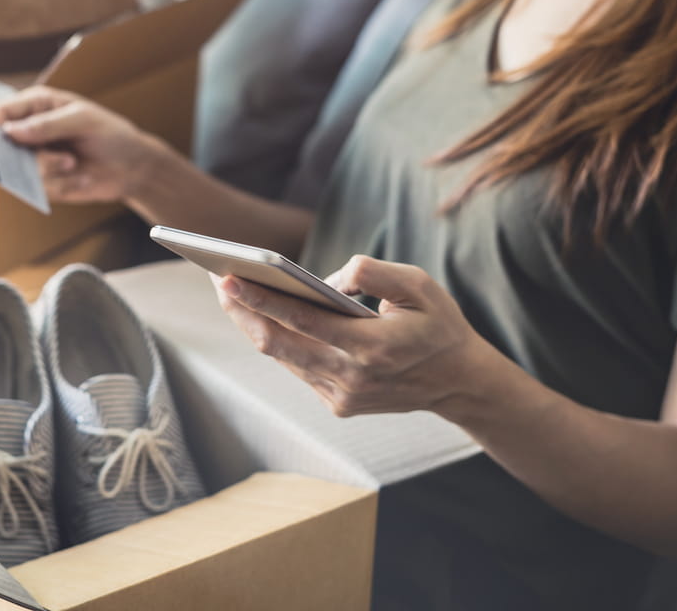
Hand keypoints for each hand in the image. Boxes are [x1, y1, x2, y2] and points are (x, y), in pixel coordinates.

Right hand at [0, 86, 160, 203]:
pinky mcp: (41, 183)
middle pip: (0, 146)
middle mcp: (27, 132)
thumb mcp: (84, 120)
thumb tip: (11, 131)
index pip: (0, 111)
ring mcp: (32, 159)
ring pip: (18, 171)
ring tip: (72, 163)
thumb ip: (48, 124)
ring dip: (49, 170)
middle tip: (59, 156)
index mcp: (35, 106)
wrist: (131, 167)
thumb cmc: (109, 134)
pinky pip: (38, 189)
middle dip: (27, 154)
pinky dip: (62, 185)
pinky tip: (81, 178)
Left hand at [213, 255, 487, 416]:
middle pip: (278, 344)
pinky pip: (297, 368)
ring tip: (229, 293)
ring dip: (253, 325)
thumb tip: (327, 278)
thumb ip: (373, 273)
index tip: (228, 278)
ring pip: (282, 358)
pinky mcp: (338, 404)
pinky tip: (259, 316)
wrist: (460, 382)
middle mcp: (352, 377)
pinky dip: (277, 341)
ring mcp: (342, 396)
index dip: (261, 300)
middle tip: (217, 278)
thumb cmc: (439, 324)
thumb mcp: (420, 285)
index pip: (302, 321)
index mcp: (373, 347)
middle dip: (242, 311)